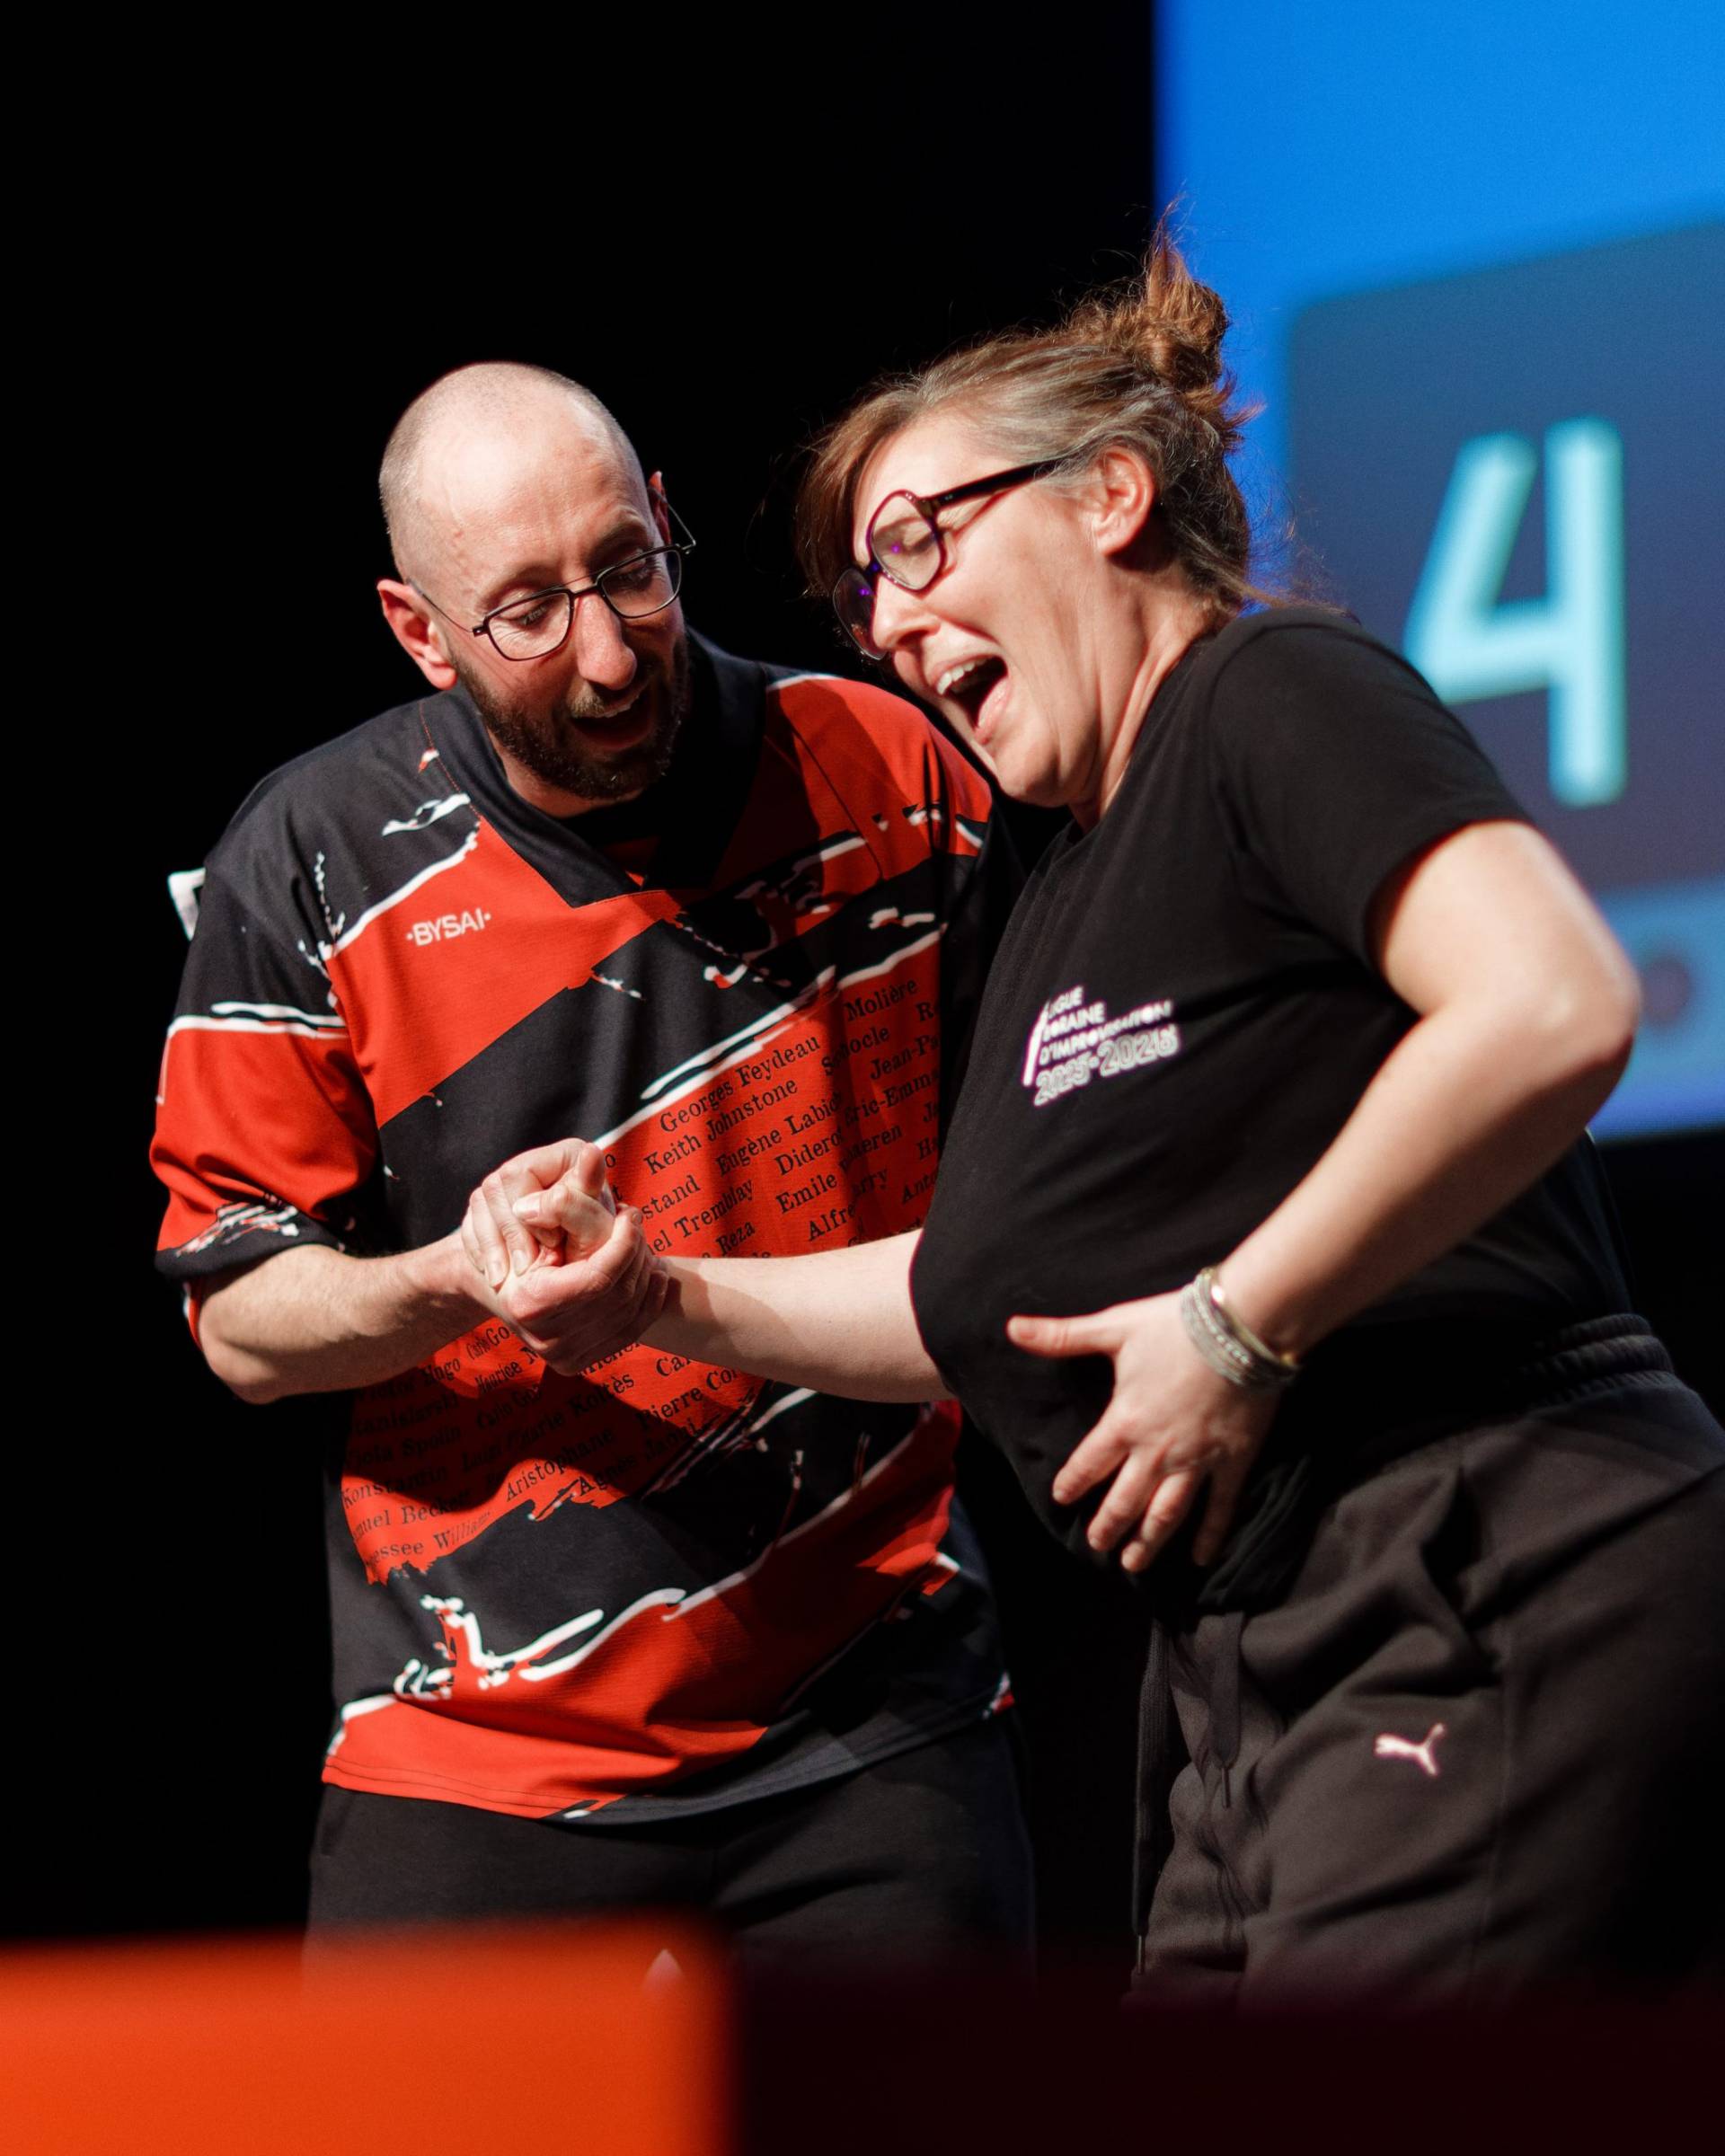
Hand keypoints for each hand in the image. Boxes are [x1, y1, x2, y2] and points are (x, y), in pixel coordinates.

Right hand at [458, 1139, 665, 1375]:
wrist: (493, 1282)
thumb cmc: (515, 1238)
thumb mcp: (537, 1209)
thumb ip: (570, 1189)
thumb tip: (592, 1154)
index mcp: (531, 1302)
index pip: (599, 1276)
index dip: (623, 1242)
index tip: (631, 1213)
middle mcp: (545, 1339)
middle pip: (616, 1297)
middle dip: (635, 1256)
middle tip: (639, 1226)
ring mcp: (562, 1357)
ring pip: (627, 1317)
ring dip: (645, 1278)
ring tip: (648, 1246)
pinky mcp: (576, 1364)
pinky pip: (626, 1335)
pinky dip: (646, 1305)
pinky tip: (653, 1277)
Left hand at [1007, 1291, 1280, 1571]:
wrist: (1241, 1328)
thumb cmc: (1174, 1326)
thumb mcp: (1113, 1327)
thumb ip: (1062, 1336)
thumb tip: (1012, 1328)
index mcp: (1124, 1422)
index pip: (1088, 1464)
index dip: (1072, 1483)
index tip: (1062, 1499)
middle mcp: (1156, 1453)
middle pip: (1125, 1501)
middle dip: (1107, 1527)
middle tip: (1096, 1546)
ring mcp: (1196, 1462)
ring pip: (1165, 1514)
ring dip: (1148, 1542)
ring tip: (1133, 1564)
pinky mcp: (1232, 1462)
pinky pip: (1220, 1508)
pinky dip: (1210, 1536)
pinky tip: (1200, 1559)